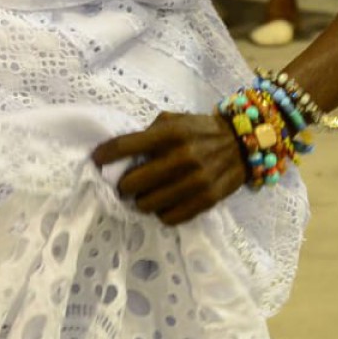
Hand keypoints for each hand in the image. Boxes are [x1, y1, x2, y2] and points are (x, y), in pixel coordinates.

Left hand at [91, 112, 246, 226]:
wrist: (242, 143)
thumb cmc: (199, 130)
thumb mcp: (174, 120)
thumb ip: (149, 133)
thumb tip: (120, 153)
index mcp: (170, 133)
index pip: (126, 146)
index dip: (105, 155)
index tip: (95, 161)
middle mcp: (182, 156)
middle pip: (133, 183)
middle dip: (123, 186)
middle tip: (124, 185)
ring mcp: (196, 180)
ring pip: (148, 204)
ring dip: (141, 202)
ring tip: (144, 196)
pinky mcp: (207, 200)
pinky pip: (170, 218)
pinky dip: (162, 213)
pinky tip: (164, 205)